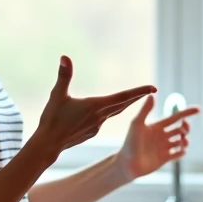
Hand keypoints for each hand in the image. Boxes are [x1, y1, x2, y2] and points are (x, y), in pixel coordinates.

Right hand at [36, 56, 155, 153]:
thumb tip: (65, 57)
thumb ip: (64, 76)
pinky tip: (106, 112)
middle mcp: (100, 116)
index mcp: (96, 106)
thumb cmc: (52, 119)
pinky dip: (110, 113)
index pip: (123, 97)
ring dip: (125, 104)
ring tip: (132, 98)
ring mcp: (97, 126)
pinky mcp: (91, 132)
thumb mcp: (57, 94)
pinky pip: (104, 120)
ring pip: (115, 112)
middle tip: (150, 90)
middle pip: (123, 104)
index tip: (153, 88)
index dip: (139, 91)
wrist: (48, 144)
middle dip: (137, 96)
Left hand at [115, 95, 199, 179]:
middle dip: (186, 127)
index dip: (187, 113)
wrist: (127, 164)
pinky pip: (178, 154)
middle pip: (181, 129)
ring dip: (186, 140)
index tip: (198, 110)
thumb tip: (152, 94)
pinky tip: (180, 150)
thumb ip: (145, 110)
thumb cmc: (129, 143)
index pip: (175, 117)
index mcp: (157, 126)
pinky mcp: (165, 158)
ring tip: (182, 141)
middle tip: (183, 130)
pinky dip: (182, 151)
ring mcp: (164, 147)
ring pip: (182, 141)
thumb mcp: (137, 124)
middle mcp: (161, 135)